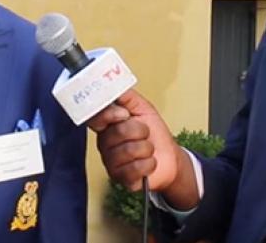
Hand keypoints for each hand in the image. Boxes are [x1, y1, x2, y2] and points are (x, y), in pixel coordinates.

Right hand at [88, 90, 198, 208]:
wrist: (170, 158)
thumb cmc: (155, 134)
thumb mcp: (144, 109)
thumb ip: (128, 97)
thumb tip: (115, 86)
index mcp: (107, 126)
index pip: (95, 118)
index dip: (109, 115)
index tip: (124, 114)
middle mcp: (106, 144)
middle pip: (118, 132)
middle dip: (140, 130)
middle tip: (144, 133)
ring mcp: (112, 162)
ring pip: (128, 150)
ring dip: (146, 148)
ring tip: (147, 149)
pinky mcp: (122, 178)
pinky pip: (134, 168)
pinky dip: (148, 164)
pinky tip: (148, 162)